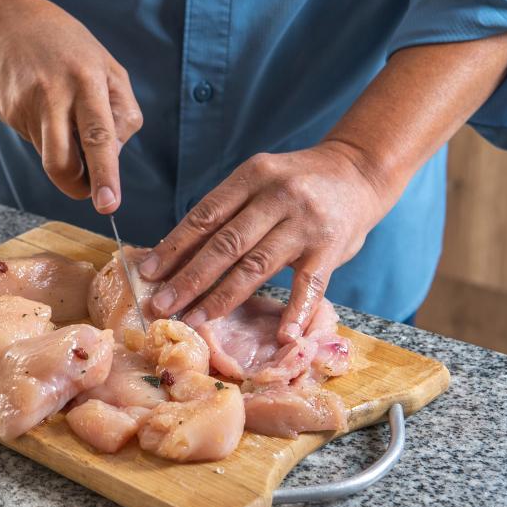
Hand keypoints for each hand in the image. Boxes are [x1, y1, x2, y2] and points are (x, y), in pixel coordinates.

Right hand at [0, 0, 141, 212]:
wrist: (12, 25)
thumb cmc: (72, 50)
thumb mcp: (111, 69)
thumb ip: (122, 114)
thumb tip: (114, 157)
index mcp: (87, 81)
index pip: (98, 136)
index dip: (104, 174)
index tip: (108, 204)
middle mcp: (54, 94)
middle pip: (61, 162)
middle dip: (76, 186)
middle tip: (89, 189)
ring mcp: (26, 106)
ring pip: (49, 156)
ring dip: (65, 155)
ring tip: (67, 119)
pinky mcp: (9, 113)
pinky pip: (36, 142)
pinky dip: (48, 136)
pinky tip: (46, 107)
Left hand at [138, 141, 392, 338]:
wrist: (358, 171)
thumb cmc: (297, 183)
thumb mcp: (260, 182)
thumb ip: (229, 212)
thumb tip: (178, 255)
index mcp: (251, 176)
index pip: (204, 216)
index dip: (174, 247)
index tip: (148, 273)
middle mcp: (277, 196)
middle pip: (225, 243)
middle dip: (189, 278)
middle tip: (162, 305)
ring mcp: (305, 222)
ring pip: (256, 265)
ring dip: (222, 298)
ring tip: (195, 321)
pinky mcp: (331, 247)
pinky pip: (310, 285)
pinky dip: (296, 311)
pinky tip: (283, 335)